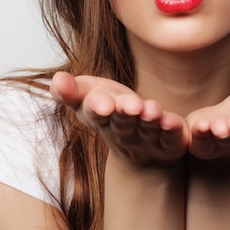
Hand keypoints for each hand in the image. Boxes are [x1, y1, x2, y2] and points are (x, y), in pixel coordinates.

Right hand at [50, 71, 188, 166]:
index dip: (98, 108)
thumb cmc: (110, 111)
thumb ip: (71, 91)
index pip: (95, 113)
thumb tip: (56, 79)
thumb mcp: (88, 98)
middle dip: (124, 114)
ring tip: (152, 110)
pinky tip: (173, 121)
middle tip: (129, 105)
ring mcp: (147, 140)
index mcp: (100, 119)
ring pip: (148, 129)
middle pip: (122, 123)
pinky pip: (172, 137)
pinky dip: (172, 130)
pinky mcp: (170, 143)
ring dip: (150, 120)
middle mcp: (123, 133)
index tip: (101, 102)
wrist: (140, 151)